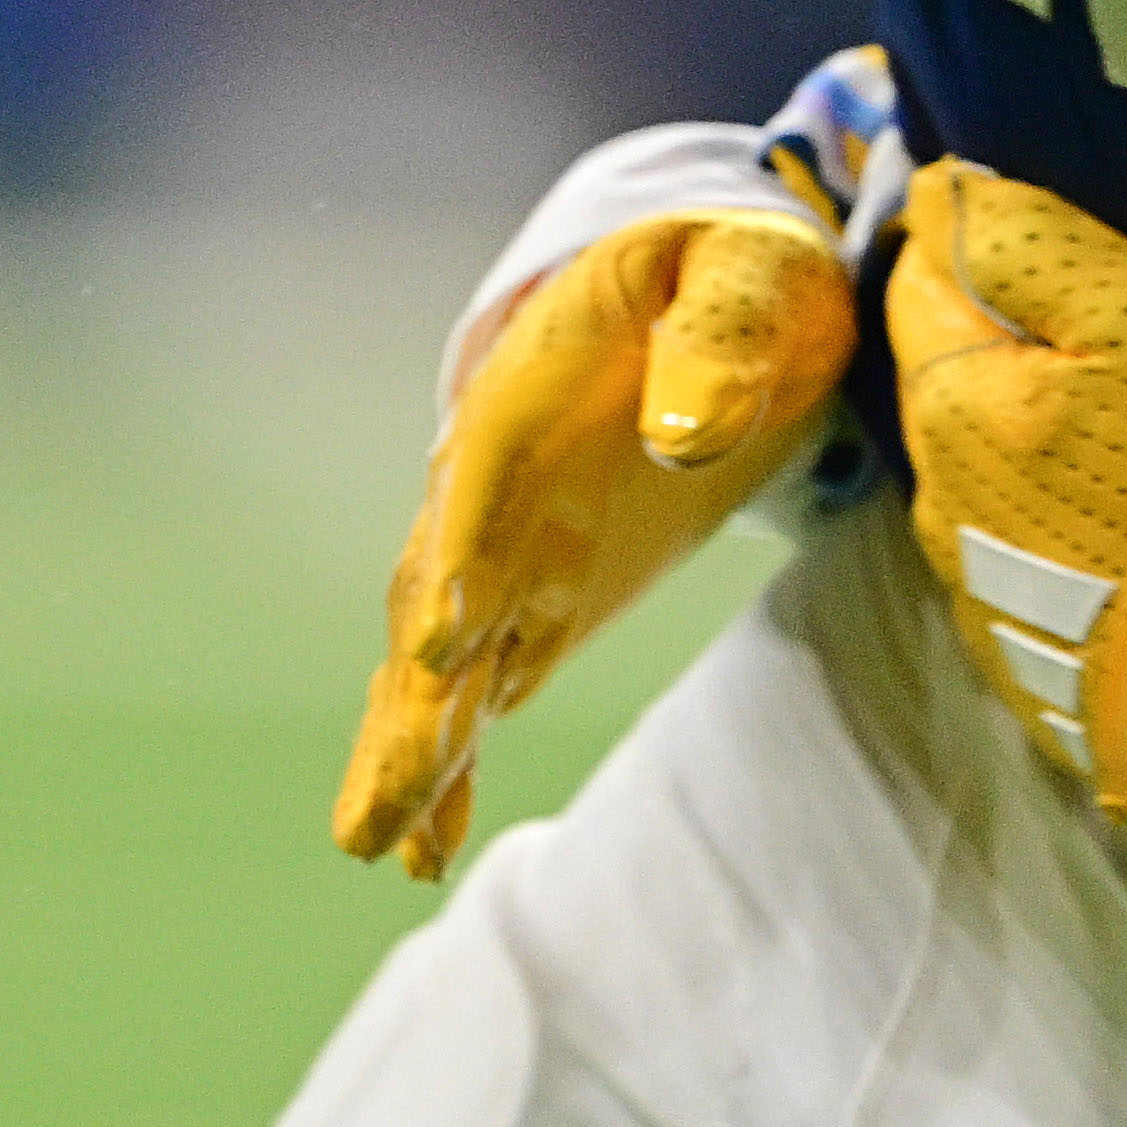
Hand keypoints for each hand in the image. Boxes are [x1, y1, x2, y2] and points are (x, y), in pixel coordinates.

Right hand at [328, 45, 911, 876]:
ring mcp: (510, 552)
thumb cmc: (740, 276)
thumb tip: (684, 435)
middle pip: (434, 593)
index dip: (458, 556)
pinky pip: (482, 690)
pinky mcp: (541, 601)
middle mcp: (496, 485)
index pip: (481, 478)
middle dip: (408, 698)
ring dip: (410, 748)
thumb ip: (719, 337)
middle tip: (382, 796)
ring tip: (376, 841)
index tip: (443, 638)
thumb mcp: (750, 276)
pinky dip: (453, 767)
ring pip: (439, 663)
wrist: (731, 298)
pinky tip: (425, 851)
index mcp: (531, 388)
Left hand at [883, 161, 1126, 877]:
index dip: (976, 237)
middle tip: (1110, 331)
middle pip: (948, 378)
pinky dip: (1058, 522)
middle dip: (1004, 341)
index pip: (918, 278)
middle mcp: (936, 503)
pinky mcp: (1028, 664)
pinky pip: (1022, 554)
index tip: (1050, 234)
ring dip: (1030, 437)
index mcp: (949, 405)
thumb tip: (939, 189)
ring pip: (981, 471)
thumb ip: (1031, 246)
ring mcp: (978, 593)